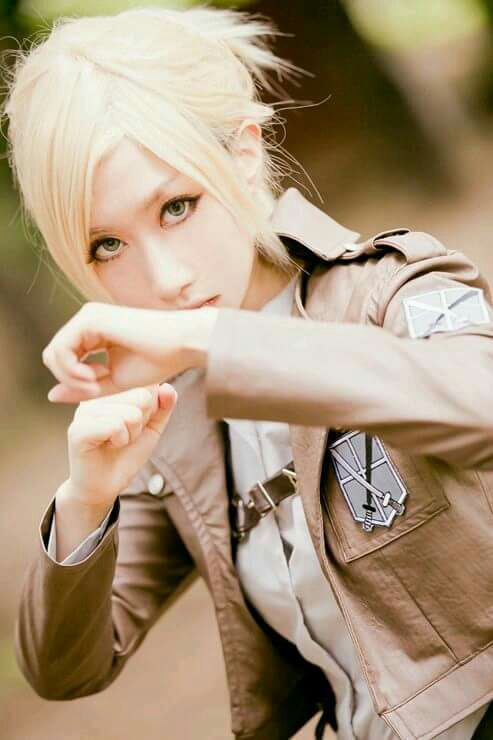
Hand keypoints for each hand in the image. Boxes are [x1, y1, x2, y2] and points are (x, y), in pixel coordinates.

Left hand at [41, 302, 218, 402]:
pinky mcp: (90, 318)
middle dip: (68, 379)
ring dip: (70, 377)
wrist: (181, 344)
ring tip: (94, 386)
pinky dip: (72, 370)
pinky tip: (94, 378)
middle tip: (92, 390)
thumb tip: (51, 396)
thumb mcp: (113, 381)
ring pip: (54, 353)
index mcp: (93, 333)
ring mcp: (87, 317)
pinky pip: (62, 349)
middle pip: (53, 356)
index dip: (73, 382)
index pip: (64, 359)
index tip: (95, 391)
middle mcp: (87, 321)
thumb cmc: (157, 361)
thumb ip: (83, 388)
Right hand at [65, 383, 176, 505]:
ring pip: (131, 414)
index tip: (134, 424)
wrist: (106, 484)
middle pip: (142, 397)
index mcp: (110, 389)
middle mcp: (96, 394)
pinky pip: (116, 426)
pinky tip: (108, 445)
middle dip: (142, 423)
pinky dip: (120, 440)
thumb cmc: (126, 453)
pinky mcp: (79, 429)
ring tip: (115, 441)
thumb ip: (163, 406)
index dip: (151, 410)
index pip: (148, 385)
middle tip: (124, 435)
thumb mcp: (152, 427)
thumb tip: (167, 386)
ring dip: (131, 435)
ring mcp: (85, 410)